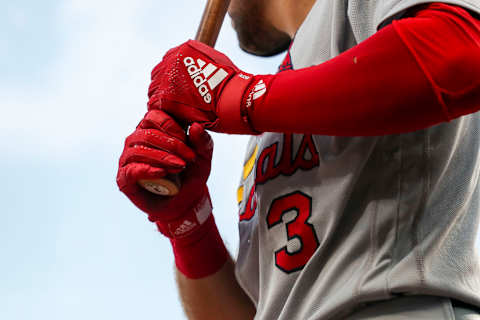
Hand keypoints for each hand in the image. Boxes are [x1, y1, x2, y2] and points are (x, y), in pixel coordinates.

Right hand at [116, 109, 213, 238]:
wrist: (185, 201)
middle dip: (172, 144)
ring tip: (180, 167)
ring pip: (139, 149)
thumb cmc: (191, 174)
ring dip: (162, 157)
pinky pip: (131, 169)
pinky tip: (162, 172)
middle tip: (189, 158)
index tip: (189, 141)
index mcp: (152, 128)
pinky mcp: (124, 178)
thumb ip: (202, 141)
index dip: (172, 126)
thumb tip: (195, 126)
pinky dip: (147, 170)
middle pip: (148, 132)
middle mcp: (136, 140)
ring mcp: (128, 158)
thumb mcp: (202, 157)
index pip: (155, 115)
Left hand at [147, 40, 271, 134]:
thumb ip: (200, 61)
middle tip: (178, 102)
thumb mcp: (216, 60)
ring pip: (155, 92)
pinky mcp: (164, 97)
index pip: (167, 64)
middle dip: (166, 89)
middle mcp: (170, 61)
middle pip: (158, 77)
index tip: (179, 89)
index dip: (172, 79)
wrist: (233, 97)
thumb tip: (198, 65)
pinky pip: (156, 106)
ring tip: (180, 111)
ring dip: (165, 102)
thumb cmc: (231, 83)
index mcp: (182, 50)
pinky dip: (165, 112)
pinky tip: (177, 117)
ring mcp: (165, 79)